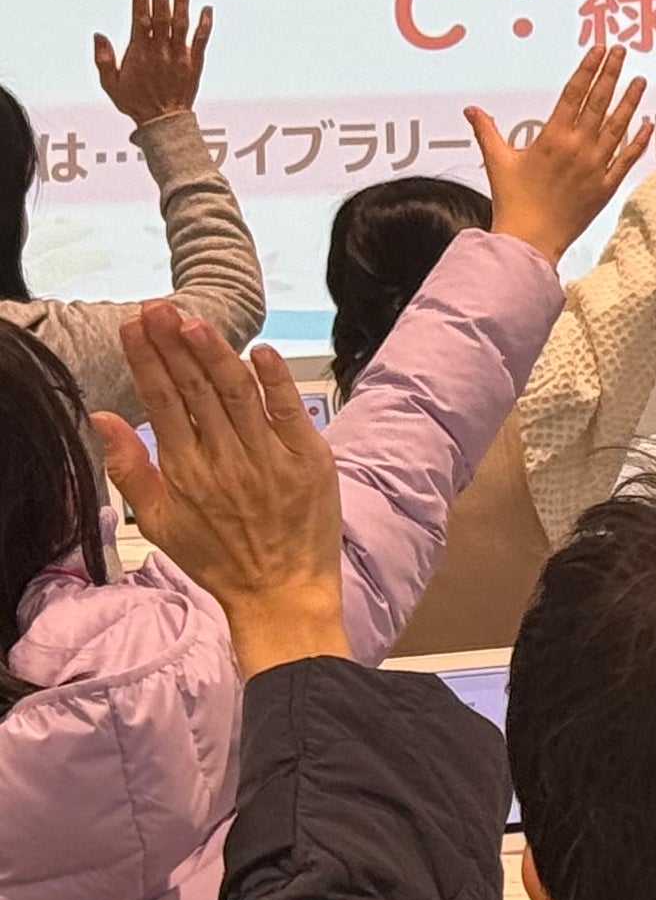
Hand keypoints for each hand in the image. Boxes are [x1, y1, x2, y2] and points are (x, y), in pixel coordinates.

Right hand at [88, 308, 343, 671]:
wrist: (281, 591)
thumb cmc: (217, 558)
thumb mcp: (158, 520)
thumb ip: (128, 467)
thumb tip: (102, 416)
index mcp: (185, 471)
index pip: (161, 402)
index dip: (146, 361)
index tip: (133, 327)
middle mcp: (225, 460)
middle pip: (195, 389)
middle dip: (173, 344)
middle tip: (157, 308)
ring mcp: (269, 458)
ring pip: (237, 393)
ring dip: (215, 353)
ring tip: (193, 320)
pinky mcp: (310, 459)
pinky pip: (289, 411)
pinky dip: (275, 380)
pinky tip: (258, 351)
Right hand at [90, 0, 211, 123]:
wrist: (163, 122)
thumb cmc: (135, 102)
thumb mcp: (110, 83)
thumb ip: (103, 58)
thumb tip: (98, 35)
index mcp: (139, 53)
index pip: (140, 20)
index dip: (141, 1)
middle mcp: (161, 51)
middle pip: (161, 17)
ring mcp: (180, 55)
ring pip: (182, 24)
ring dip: (182, 2)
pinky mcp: (195, 63)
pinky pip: (202, 40)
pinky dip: (205, 24)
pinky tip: (207, 8)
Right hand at [469, 48, 653, 260]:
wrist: (530, 239)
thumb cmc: (512, 200)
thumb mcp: (497, 161)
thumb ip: (487, 131)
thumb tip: (471, 109)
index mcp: (552, 137)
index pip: (574, 93)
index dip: (587, 69)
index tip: (599, 49)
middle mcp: (577, 147)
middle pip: (598, 102)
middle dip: (611, 74)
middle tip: (622, 51)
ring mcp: (595, 166)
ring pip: (618, 127)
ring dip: (630, 102)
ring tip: (640, 80)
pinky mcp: (606, 186)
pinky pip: (626, 159)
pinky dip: (638, 141)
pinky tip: (648, 124)